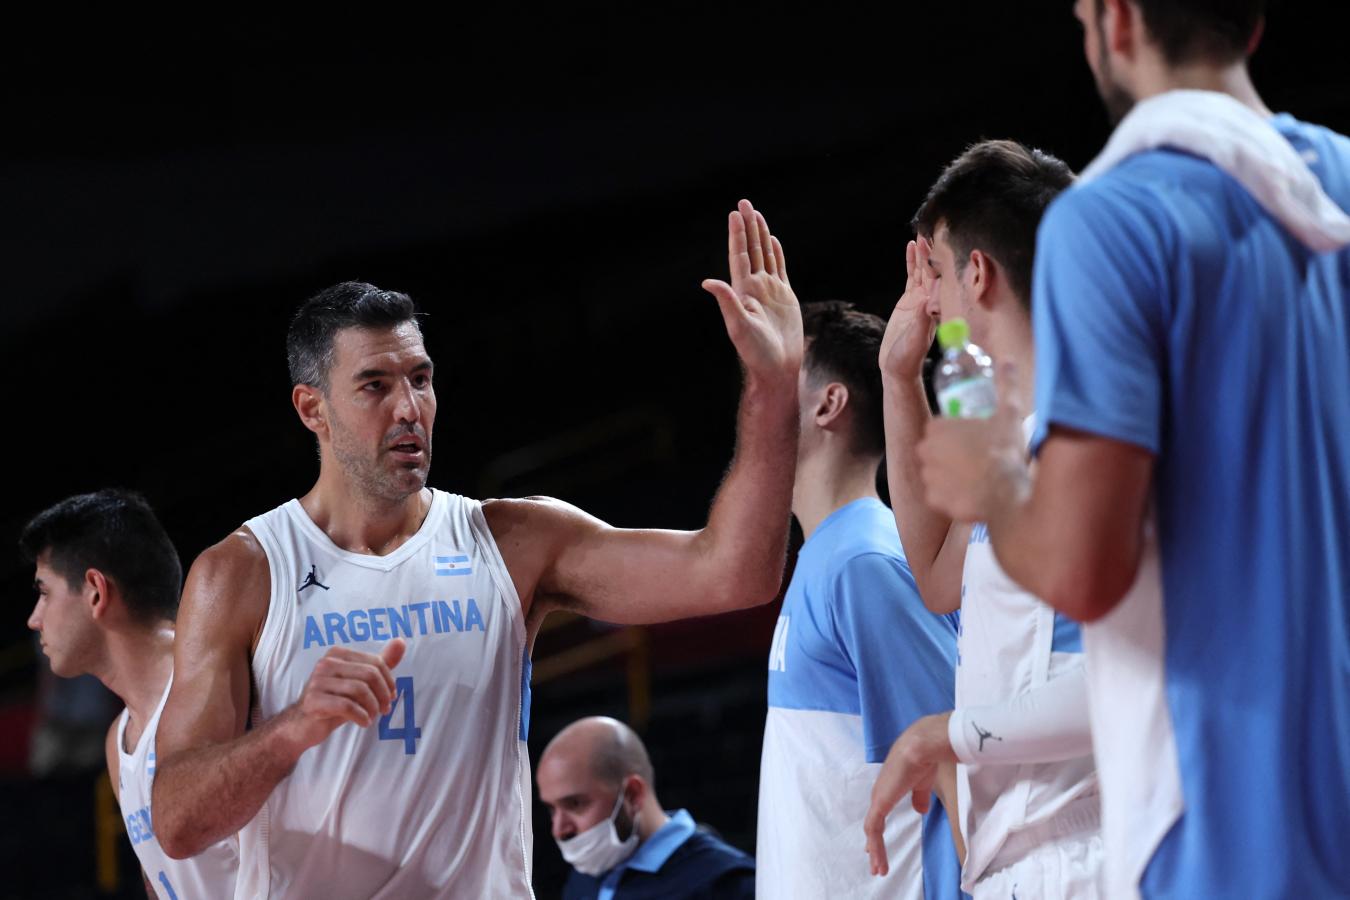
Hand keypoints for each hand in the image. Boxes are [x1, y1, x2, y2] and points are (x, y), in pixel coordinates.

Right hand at [280, 640, 405, 753]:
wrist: (303, 725)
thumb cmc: (335, 701)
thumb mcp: (359, 682)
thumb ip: (380, 663)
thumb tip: (401, 642)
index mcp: (337, 653)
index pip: (376, 662)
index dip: (389, 681)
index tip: (391, 697)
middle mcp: (326, 663)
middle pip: (370, 675)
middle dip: (383, 695)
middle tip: (385, 710)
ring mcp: (317, 681)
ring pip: (360, 690)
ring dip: (373, 708)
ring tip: (372, 716)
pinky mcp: (313, 700)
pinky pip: (347, 706)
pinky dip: (361, 716)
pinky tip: (363, 722)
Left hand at [702, 199, 802, 383]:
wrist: (778, 367)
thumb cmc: (757, 352)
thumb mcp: (739, 326)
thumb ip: (727, 302)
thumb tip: (707, 281)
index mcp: (743, 291)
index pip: (739, 255)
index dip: (736, 234)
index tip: (734, 213)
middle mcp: (755, 287)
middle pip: (751, 249)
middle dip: (748, 226)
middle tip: (744, 202)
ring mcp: (770, 291)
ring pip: (765, 255)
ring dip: (761, 235)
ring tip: (757, 214)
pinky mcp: (785, 297)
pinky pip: (780, 269)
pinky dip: (777, 253)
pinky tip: (774, 241)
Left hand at [864, 712, 955, 876]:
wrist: (922, 746)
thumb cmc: (924, 759)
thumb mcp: (922, 784)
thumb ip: (918, 797)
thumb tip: (920, 810)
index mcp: (889, 788)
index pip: (879, 814)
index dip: (877, 831)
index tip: (874, 846)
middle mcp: (880, 793)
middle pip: (873, 825)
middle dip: (874, 846)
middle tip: (875, 865)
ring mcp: (879, 798)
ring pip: (872, 830)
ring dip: (876, 850)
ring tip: (878, 869)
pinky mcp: (881, 802)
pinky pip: (874, 829)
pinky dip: (876, 845)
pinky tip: (876, 856)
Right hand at [880, 237, 937, 381]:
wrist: (897, 367)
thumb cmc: (908, 358)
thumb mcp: (915, 339)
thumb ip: (922, 319)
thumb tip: (928, 298)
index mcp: (935, 308)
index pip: (939, 281)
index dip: (937, 264)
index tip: (936, 247)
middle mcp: (930, 301)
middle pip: (932, 272)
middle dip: (931, 253)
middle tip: (928, 233)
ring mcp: (920, 300)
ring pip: (922, 271)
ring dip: (922, 254)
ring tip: (920, 235)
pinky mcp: (908, 301)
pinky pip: (911, 277)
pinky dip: (910, 263)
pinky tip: (910, 248)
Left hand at [917, 363, 1029, 521]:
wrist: (1007, 493)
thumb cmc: (1005, 451)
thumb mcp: (1009, 414)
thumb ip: (1006, 384)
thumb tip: (1009, 360)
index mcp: (938, 428)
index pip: (938, 427)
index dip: (955, 433)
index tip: (972, 439)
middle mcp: (926, 451)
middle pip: (933, 449)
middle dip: (949, 453)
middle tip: (973, 458)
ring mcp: (928, 476)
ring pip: (934, 472)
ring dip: (948, 474)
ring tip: (973, 477)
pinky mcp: (933, 499)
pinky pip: (938, 495)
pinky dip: (949, 495)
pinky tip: (968, 493)